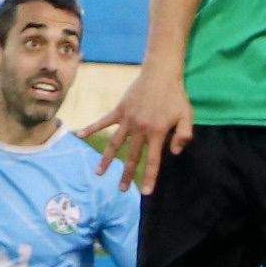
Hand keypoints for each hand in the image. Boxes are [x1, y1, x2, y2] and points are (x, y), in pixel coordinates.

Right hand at [88, 70, 193, 189]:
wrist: (161, 73)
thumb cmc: (175, 96)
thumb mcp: (187, 116)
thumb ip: (184, 135)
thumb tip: (175, 153)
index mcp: (157, 132)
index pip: (153, 160)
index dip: (149, 177)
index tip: (145, 192)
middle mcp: (140, 129)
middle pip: (132, 156)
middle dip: (126, 175)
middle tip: (121, 190)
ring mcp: (128, 119)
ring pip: (115, 143)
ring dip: (106, 159)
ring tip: (99, 173)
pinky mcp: (120, 110)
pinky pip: (103, 121)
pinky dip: (91, 128)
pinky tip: (79, 135)